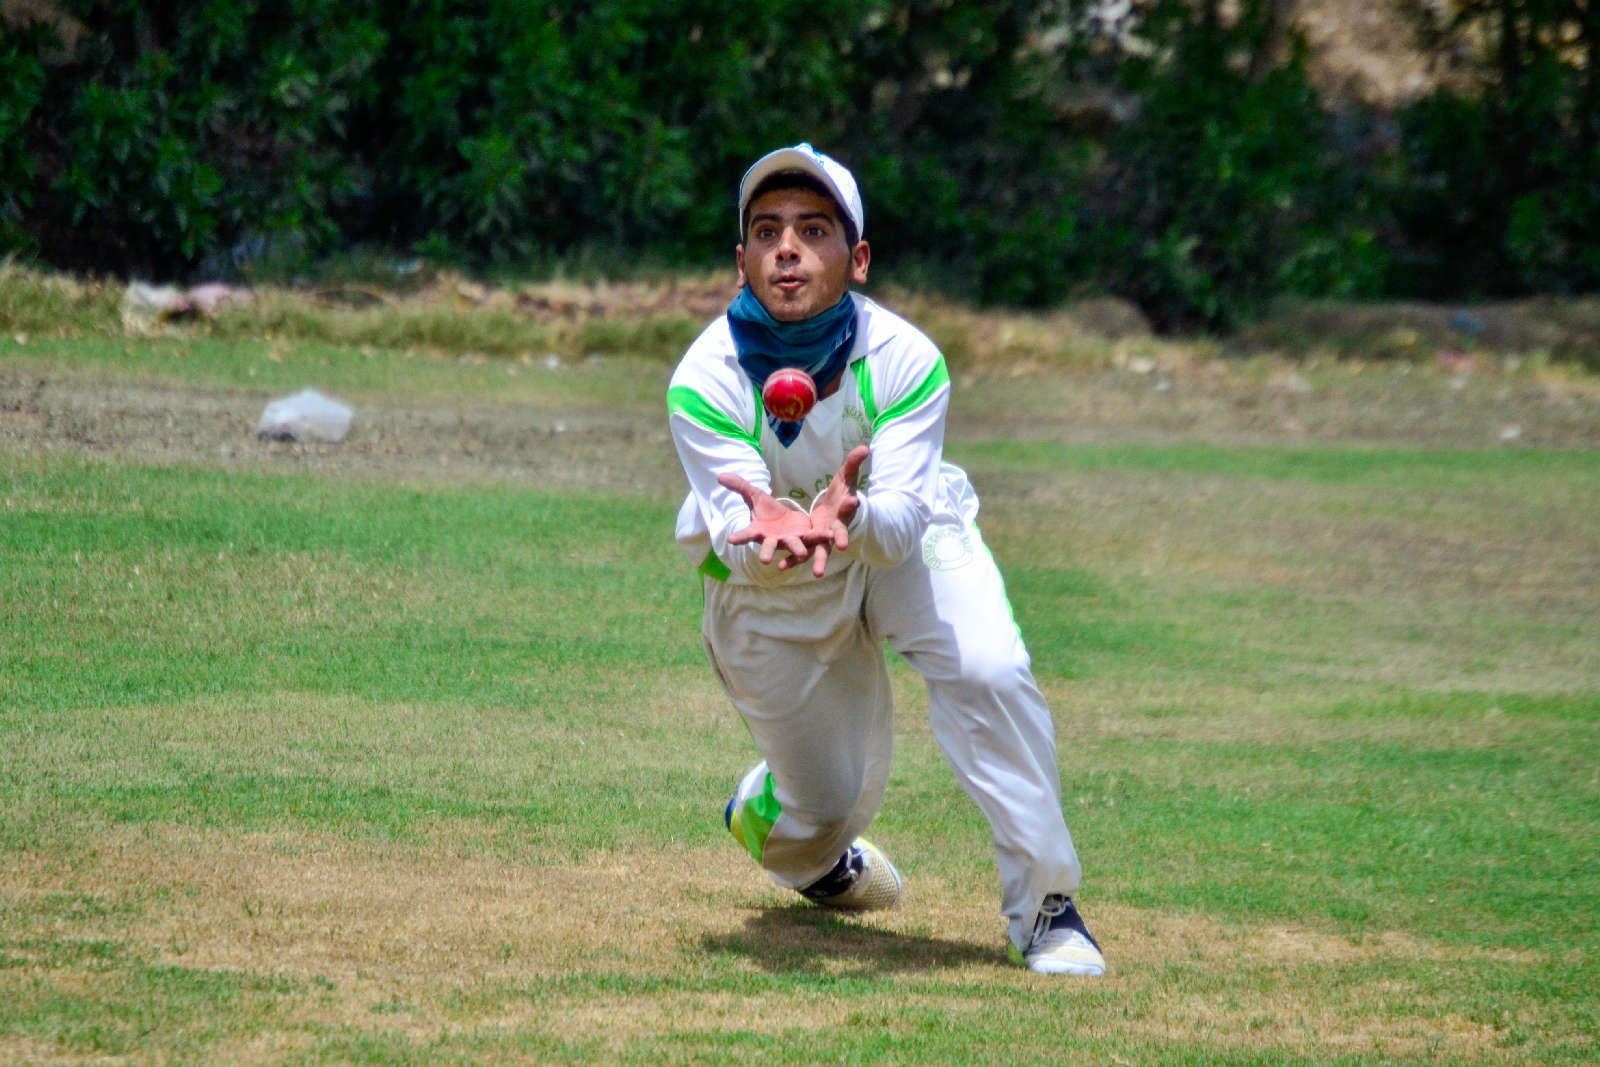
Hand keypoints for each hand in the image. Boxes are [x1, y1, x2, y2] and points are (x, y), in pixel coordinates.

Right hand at [718, 472, 812, 569]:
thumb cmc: (767, 510)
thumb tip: (719, 476)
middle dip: (767, 553)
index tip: (731, 539)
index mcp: (760, 531)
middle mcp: (774, 539)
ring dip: (798, 550)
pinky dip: (821, 537)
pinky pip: (815, 538)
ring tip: (802, 554)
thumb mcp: (754, 495)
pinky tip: (829, 536)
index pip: (747, 534)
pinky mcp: (808, 536)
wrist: (787, 517)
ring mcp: (791, 540)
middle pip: (769, 547)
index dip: (740, 537)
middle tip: (764, 561)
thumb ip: (739, 487)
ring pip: (794, 546)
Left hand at [800, 445, 868, 576]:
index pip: (849, 505)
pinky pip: (800, 553)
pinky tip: (782, 567)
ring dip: (818, 560)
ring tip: (817, 573)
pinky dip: (793, 560)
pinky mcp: (809, 543)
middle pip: (839, 534)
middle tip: (843, 546)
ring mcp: (822, 538)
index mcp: (844, 509)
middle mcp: (835, 527)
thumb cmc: (843, 493)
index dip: (851, 503)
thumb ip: (853, 463)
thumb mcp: (846, 477)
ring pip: (821, 550)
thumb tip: (866, 447)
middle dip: (841, 539)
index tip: (853, 500)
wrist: (837, 511)